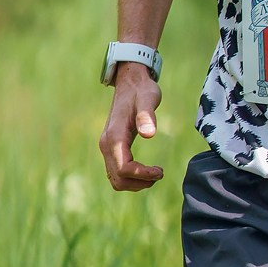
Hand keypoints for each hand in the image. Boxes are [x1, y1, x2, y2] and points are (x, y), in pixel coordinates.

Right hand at [100, 67, 164, 189]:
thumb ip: (147, 115)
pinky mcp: (111, 149)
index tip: (161, 170)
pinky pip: (116, 173)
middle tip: (159, 173)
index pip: (124, 169)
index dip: (143, 174)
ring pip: (116, 179)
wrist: (130, 83)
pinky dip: (131, 178)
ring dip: (135, 183)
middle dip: (140, 182)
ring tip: (155, 174)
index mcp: (114, 137)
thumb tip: (149, 134)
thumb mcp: (148, 98)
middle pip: (118, 179)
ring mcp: (106, 148)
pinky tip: (146, 170)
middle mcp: (106, 145)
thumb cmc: (141, 90)